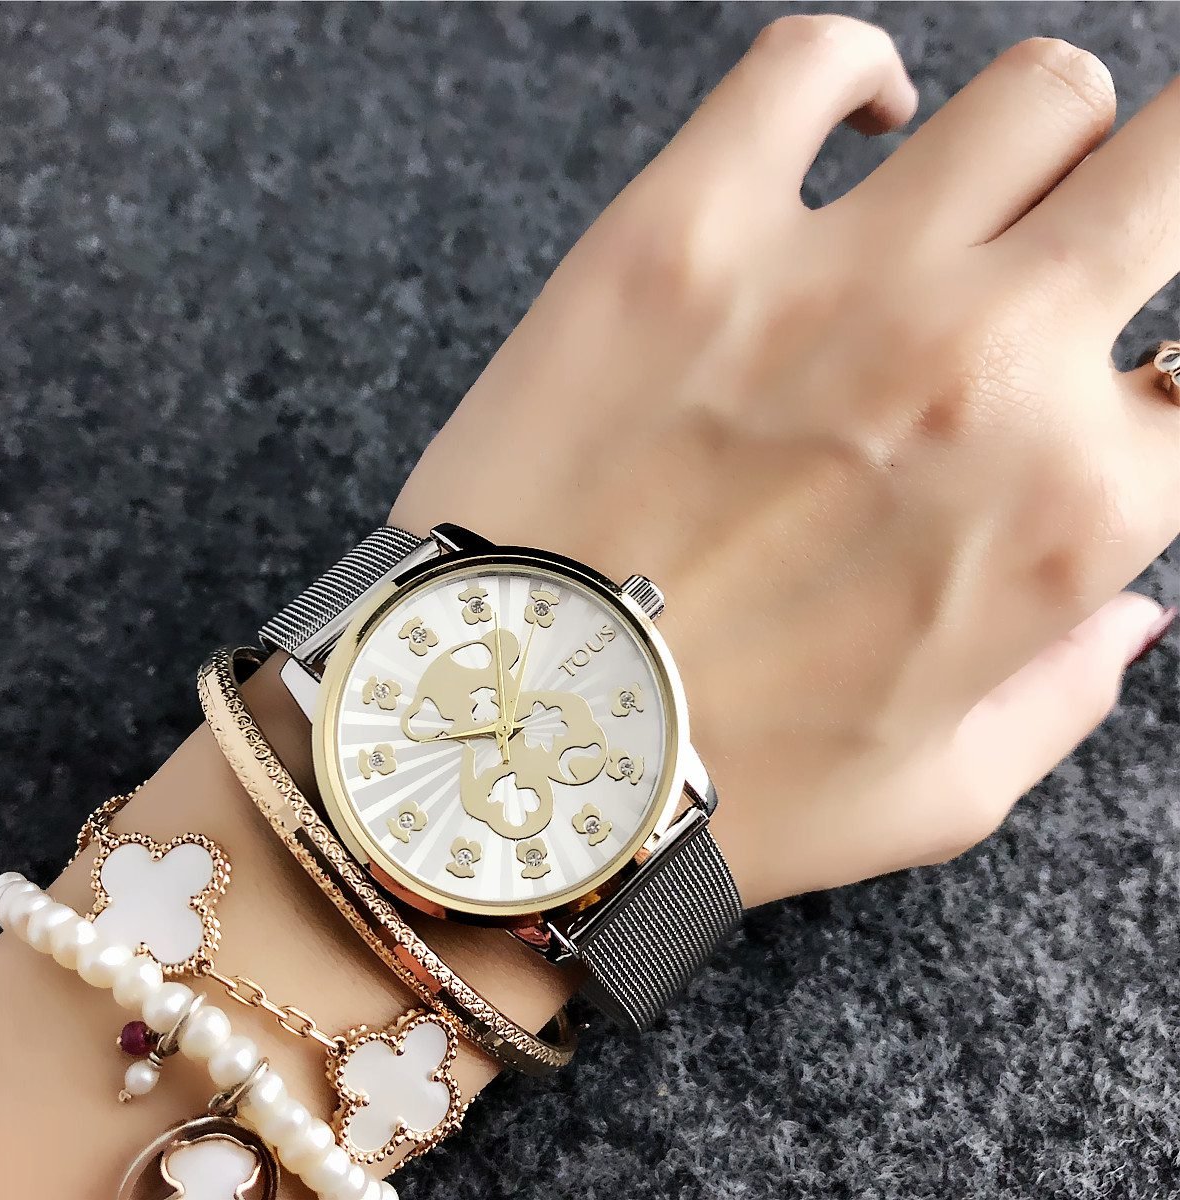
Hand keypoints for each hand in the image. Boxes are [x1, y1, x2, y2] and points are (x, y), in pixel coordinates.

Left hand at [392, 17, 1178, 908]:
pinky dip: (852, 73)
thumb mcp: (940, 790)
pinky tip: (856, 123)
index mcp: (1070, 514)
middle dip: (1166, 191)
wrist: (509, 750)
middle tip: (1103, 230)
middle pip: (1174, 166)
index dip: (1165, 380)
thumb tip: (1132, 610)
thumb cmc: (721, 793)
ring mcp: (832, 281)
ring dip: (1031, 139)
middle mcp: (981, 369)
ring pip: (1031, 96)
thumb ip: (1060, 692)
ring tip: (968, 198)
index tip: (1125, 382)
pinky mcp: (682, 232)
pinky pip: (809, 64)